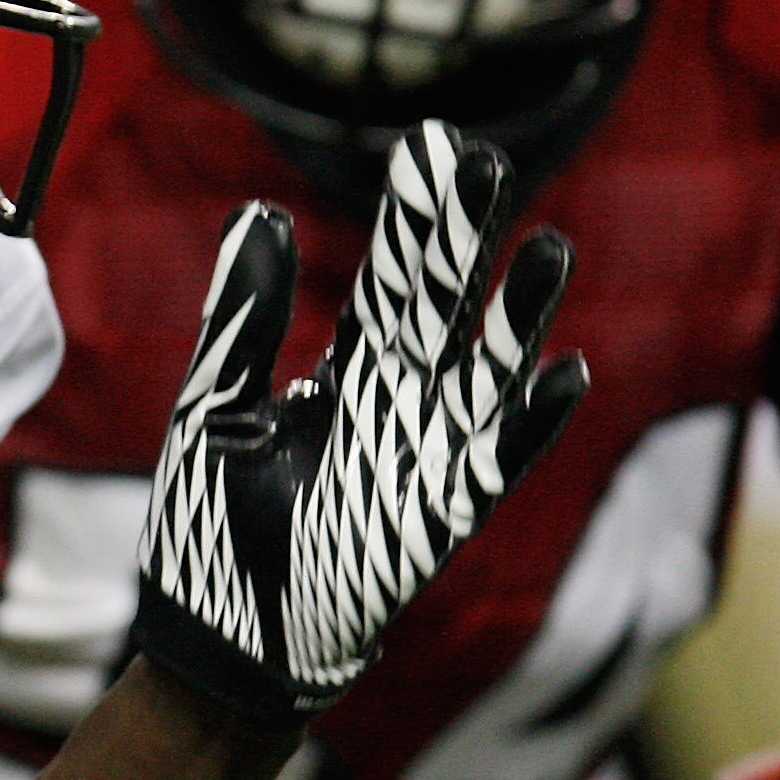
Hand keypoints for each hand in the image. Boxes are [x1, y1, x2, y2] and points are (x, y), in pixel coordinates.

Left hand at [132, 121, 584, 722]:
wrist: (221, 633)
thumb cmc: (213, 521)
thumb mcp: (213, 404)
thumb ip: (240, 317)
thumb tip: (258, 212)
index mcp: (347, 372)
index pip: (391, 277)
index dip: (414, 217)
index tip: (434, 146)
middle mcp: (398, 402)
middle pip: (444, 305)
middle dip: (466, 239)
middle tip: (488, 162)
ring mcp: (427, 455)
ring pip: (488, 371)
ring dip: (520, 316)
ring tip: (548, 247)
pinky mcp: (442, 515)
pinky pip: (500, 461)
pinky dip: (532, 422)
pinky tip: (566, 373)